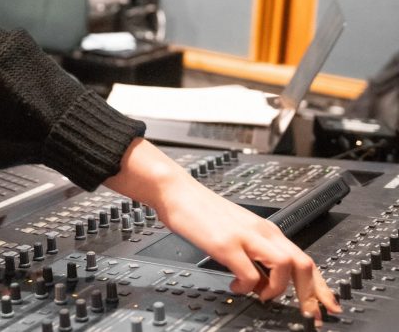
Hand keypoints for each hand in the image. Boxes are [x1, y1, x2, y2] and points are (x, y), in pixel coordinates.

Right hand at [105, 138, 340, 318]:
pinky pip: (249, 274)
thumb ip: (255, 251)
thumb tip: (265, 281)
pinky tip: (235, 285)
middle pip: (303, 263)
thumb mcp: (238, 229)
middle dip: (310, 294)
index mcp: (266, 229)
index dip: (321, 287)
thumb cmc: (203, 211)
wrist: (178, 192)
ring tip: (261, 295)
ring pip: (284, 266)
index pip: (305, 259)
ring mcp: (244, 237)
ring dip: (277, 289)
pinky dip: (246, 287)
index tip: (328, 307)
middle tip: (307, 314)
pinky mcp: (226, 244)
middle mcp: (261, 231)